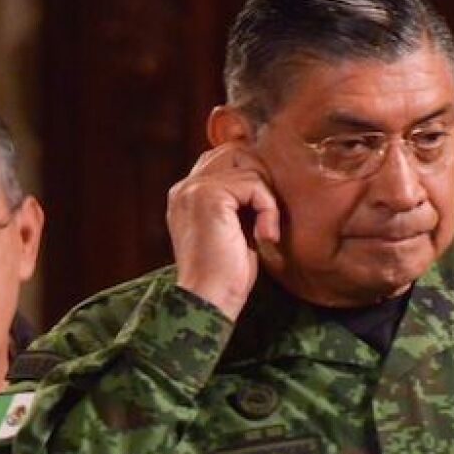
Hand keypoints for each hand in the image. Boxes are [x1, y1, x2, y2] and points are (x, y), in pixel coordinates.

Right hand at [166, 142, 280, 320]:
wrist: (209, 301)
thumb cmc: (226, 277)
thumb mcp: (234, 231)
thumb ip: (239, 204)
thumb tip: (265, 183)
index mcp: (186, 196)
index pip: (223, 159)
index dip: (251, 176)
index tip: (265, 209)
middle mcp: (184, 188)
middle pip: (236, 152)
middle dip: (261, 179)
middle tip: (267, 216)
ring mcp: (193, 189)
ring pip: (248, 167)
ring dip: (267, 199)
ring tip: (265, 231)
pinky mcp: (209, 195)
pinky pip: (254, 184)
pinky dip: (268, 209)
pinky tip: (265, 236)